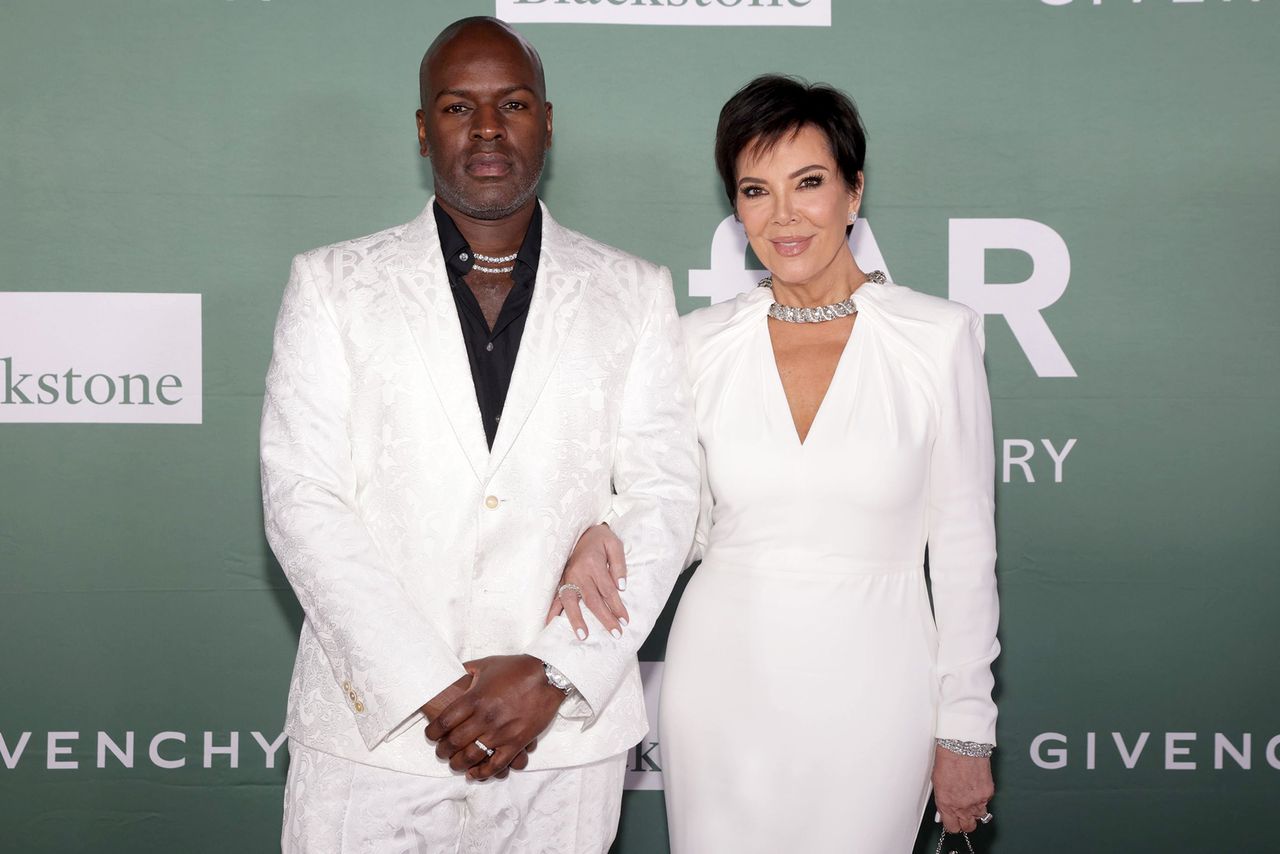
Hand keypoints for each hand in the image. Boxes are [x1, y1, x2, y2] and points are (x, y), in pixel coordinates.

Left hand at [424, 655, 563, 780]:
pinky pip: (496, 765)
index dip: (432, 732)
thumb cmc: (516, 669)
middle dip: (443, 750)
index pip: (443, 722)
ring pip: (471, 756)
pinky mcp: (516, 742)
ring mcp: (501, 732)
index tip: (431, 736)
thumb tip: (452, 675)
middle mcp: (485, 718)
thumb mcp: (487, 664)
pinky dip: (483, 773)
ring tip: (455, 763)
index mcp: (474, 698)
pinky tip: (474, 774)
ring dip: (458, 764)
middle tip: (441, 751)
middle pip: (454, 742)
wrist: (548, 676)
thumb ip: (466, 671)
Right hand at [545, 523, 628, 639]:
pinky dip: (552, 612)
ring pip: (571, 602)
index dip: (617, 607)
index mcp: (593, 564)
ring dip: (577, 620)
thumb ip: (619, 565)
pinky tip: (550, 625)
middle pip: (592, 601)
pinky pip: (556, 598)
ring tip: (583, 636)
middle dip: (605, 619)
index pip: (608, 591)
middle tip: (615, 634)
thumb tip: (621, 587)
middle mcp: (579, 573)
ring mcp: (568, 578)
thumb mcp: (615, 545)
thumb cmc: (601, 539)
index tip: (625, 620)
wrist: (582, 531)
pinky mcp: (561, 581)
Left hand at [932, 746, 993, 833]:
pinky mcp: (988, 793)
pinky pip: (987, 802)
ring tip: (970, 798)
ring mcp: (977, 800)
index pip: (952, 827)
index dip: (953, 824)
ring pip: (980, 816)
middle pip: (969, 827)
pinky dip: (982, 797)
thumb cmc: (947, 759)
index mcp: (947, 804)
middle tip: (963, 814)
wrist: (962, 745)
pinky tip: (976, 786)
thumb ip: (942, 800)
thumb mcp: (937, 783)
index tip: (952, 820)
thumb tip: (944, 811)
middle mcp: (962, 805)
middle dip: (965, 822)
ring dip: (976, 811)